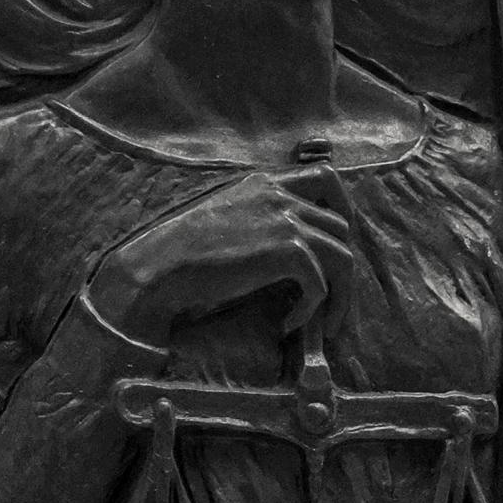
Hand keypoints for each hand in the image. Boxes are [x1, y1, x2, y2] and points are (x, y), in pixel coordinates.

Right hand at [90, 183, 328, 346]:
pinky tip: (288, 324)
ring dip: (340, 296)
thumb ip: (258, 217)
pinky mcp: (286, 252)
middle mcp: (281, 196)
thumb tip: (291, 250)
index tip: (338, 240)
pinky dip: (310, 310)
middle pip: (341, 226)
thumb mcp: (224, 215)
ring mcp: (286, 222)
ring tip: (326, 324)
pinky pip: (320, 285)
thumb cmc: (182, 251)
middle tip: (335, 296)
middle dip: (343, 265)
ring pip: (341, 257)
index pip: (325, 177)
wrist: (158, 265)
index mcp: (265, 183)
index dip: (342, 208)